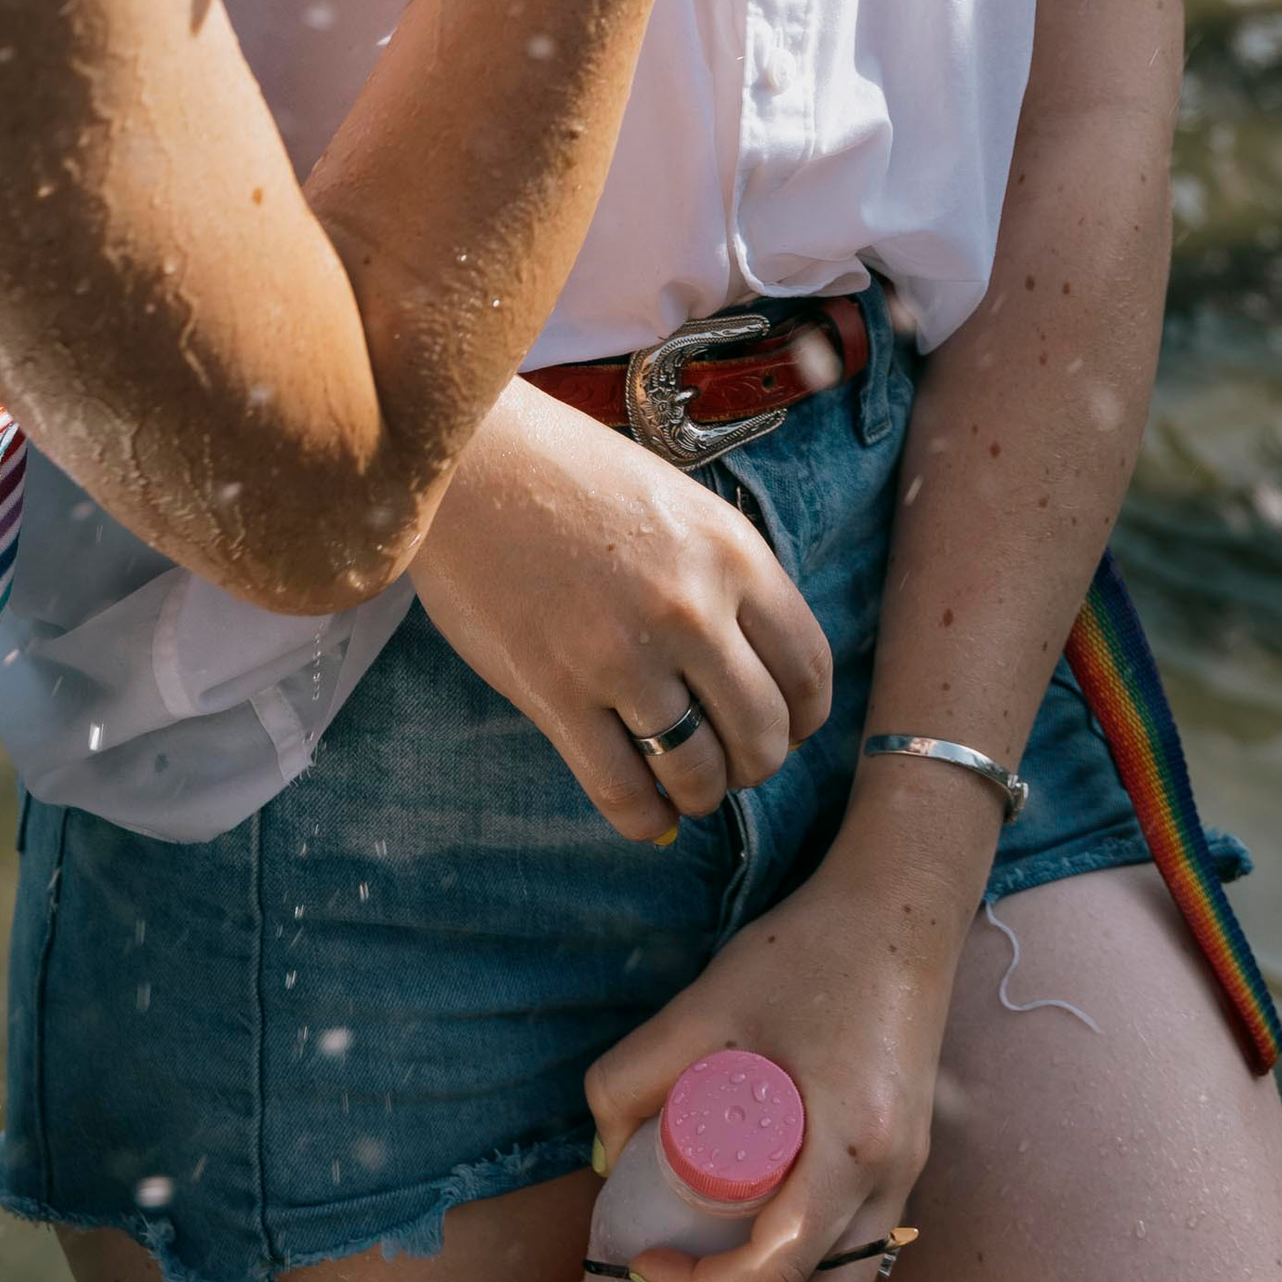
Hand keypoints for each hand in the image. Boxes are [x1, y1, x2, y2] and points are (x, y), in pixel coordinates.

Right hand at [407, 381, 831, 839]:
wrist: (474, 462)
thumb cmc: (578, 476)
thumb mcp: (683, 508)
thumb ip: (727, 583)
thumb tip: (759, 677)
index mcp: (732, 555)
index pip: (807, 671)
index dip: (804, 719)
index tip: (788, 729)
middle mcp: (689, 610)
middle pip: (763, 733)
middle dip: (756, 764)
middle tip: (733, 761)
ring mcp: (622, 656)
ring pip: (698, 773)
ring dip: (701, 794)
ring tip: (687, 783)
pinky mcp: (556, 694)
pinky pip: (622, 790)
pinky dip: (645, 818)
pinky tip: (647, 812)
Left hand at [585, 830, 975, 1281]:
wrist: (901, 907)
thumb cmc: (811, 948)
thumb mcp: (707, 1000)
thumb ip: (636, 1073)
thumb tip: (602, 1158)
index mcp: (851, 1140)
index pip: (776, 1269)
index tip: (643, 1264)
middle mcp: (892, 1179)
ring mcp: (906, 1180)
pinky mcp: (903, 1169)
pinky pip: (853, 1262)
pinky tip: (747, 1261)